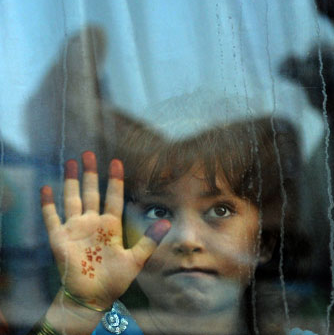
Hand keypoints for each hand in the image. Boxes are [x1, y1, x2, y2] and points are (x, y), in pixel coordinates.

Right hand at [41, 151, 170, 309]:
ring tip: (71, 162)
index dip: (115, 180)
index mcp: (110, 226)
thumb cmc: (114, 280)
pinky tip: (46, 188)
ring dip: (71, 181)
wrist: (92, 299)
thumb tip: (168, 221)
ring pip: (72, 199)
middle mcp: (92, 223)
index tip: (117, 161)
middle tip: (89, 153)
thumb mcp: (136, 260)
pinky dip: (48, 204)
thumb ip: (150, 240)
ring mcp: (75, 229)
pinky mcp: (59, 239)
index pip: (113, 197)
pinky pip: (52, 218)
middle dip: (90, 173)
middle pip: (91, 192)